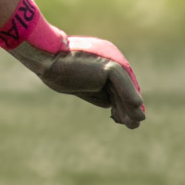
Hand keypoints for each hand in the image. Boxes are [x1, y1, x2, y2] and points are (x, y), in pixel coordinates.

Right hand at [4, 30, 146, 130]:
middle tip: (132, 125)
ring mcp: (111, 60)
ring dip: (131, 107)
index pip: (117, 85)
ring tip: (135, 124)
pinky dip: (130, 97)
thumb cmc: (58, 71)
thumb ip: (98, 92)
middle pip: (124, 87)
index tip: (118, 118)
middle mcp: (111, 58)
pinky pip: (123, 84)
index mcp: (103, 61)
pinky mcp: (110, 66)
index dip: (121, 103)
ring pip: (126, 88)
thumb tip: (112, 105)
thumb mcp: (82, 85)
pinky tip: (137, 108)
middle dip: (127, 107)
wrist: (47, 59)